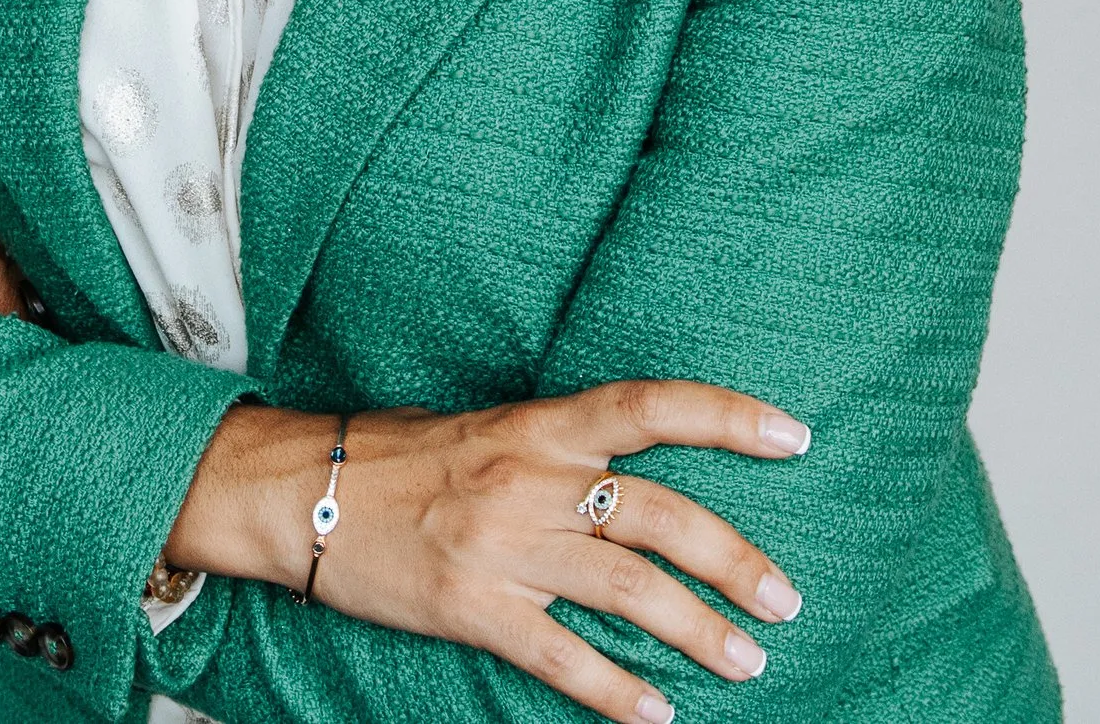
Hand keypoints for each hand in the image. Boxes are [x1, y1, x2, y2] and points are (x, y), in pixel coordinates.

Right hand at [166, 385, 808, 722]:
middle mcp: (531, 479)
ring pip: (627, 591)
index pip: (651, 406)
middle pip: (660, 516)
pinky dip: (615, 692)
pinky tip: (656, 715)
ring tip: (746, 663)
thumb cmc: (401, 455)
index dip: (727, 417)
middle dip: (734, 561)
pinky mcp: (472, 608)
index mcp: (539, 424)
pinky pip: (560, 658)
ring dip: (698, 632)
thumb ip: (560, 450)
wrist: (306, 492)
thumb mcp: (489, 427)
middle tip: (785, 600)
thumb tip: (636, 475)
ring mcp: (504, 547)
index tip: (793, 437)